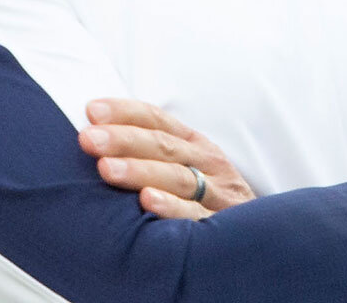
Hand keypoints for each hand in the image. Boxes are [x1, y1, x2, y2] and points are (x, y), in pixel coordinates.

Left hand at [79, 97, 256, 219]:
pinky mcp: (222, 225)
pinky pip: (195, 216)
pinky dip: (172, 207)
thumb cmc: (206, 197)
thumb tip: (95, 134)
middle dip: (124, 140)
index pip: (158, 120)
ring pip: (178, 176)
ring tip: (106, 169)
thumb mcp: (186, 165)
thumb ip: (151, 151)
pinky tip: (148, 202)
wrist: (257, 236)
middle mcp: (207, 162)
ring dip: (140, 170)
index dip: (125, 112)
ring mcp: (217, 193)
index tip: (91, 111)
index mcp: (194, 143)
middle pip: (164, 146)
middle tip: (89, 139)